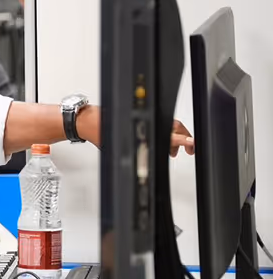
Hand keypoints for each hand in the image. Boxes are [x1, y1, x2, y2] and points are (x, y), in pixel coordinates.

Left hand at [76, 107, 194, 155]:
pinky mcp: (138, 115)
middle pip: (173, 126)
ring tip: (172, 150)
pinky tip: (161, 141)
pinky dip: (164, 131)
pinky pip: (157, 121)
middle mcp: (144, 118)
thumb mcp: (120, 148)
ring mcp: (142, 115)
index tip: (191, 143)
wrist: (86, 120)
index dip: (182, 140)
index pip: (168, 133)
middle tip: (187, 150)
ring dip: (174, 136)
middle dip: (182, 139)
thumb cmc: (99, 132)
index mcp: (142, 125)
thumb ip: (138, 154)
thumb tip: (149, 163)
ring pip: (167, 124)